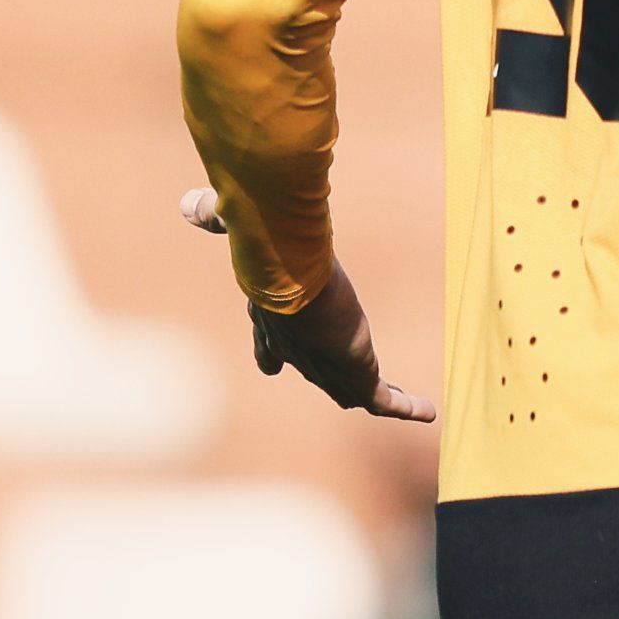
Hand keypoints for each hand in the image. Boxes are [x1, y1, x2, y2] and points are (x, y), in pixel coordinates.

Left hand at [177, 189, 433, 421]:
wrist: (285, 271)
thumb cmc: (264, 249)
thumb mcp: (241, 230)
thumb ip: (218, 217)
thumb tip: (190, 204)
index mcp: (271, 322)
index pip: (269, 349)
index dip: (273, 355)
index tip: (272, 365)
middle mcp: (298, 351)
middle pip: (317, 375)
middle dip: (334, 382)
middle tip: (357, 389)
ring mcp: (327, 367)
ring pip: (351, 392)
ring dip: (376, 396)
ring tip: (401, 403)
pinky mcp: (355, 373)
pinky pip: (382, 400)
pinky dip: (406, 409)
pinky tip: (428, 414)